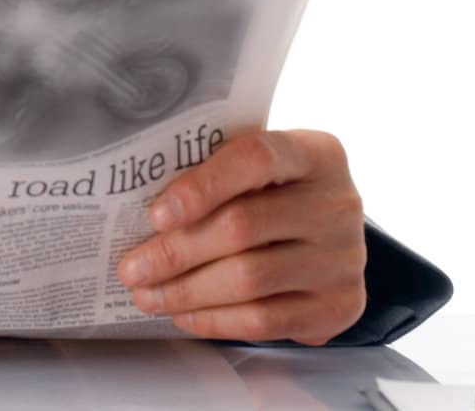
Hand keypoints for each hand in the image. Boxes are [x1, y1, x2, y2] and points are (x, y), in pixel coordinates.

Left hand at [116, 129, 366, 344]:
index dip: (202, 186)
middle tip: (130, 268)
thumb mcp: (260, 169)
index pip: (256, 159)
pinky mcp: (339, 305)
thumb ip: (215, 173)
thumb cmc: (279, 193)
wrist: (334, 239)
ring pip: (249, 279)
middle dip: (175, 251)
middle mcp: (337, 204)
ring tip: (146, 294)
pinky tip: (182, 314)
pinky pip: (266, 320)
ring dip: (186, 290)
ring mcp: (343, 259)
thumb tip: (138, 207)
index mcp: (315, 154)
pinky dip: (215, 320)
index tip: (156, 214)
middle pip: (242, 227)